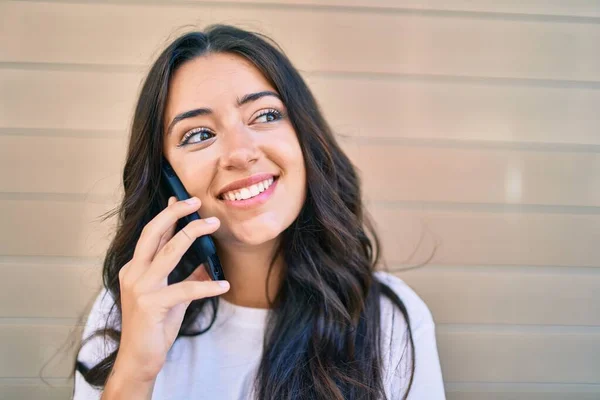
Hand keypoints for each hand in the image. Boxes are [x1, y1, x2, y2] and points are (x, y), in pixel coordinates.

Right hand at [114, 196, 228, 382]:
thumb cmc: (154, 326)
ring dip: (193, 234)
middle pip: (153, 233)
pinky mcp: (152, 304)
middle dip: (175, 213)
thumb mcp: (173, 297)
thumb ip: (187, 277)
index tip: (181, 199)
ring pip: (169, 252)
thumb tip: (207, 263)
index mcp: (135, 268)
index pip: (151, 235)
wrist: (139, 358)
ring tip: (214, 225)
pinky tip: (224, 284)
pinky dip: (207, 286)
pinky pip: (185, 289)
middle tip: (197, 202)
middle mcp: (134, 273)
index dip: (167, 215)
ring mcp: (141, 288)